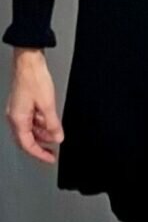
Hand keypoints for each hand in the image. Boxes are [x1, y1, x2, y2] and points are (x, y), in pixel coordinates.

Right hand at [6, 48, 63, 163]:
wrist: (29, 63)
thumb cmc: (34, 79)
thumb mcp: (48, 104)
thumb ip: (53, 123)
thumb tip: (58, 137)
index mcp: (18, 119)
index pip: (27, 145)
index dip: (39, 154)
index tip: (50, 159)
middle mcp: (15, 117)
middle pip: (26, 139)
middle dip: (40, 146)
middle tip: (52, 152)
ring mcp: (18, 110)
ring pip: (29, 129)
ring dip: (41, 134)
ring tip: (54, 137)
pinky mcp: (22, 103)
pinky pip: (30, 119)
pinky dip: (40, 124)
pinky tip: (50, 123)